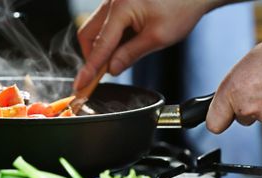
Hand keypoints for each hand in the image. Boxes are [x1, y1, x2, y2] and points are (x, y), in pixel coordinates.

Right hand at [74, 0, 219, 89]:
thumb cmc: (181, 7)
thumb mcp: (158, 37)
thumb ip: (131, 54)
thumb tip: (112, 69)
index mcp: (121, 7)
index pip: (100, 45)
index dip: (90, 68)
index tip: (80, 85)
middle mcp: (112, 0)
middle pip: (88, 33)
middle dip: (92, 56)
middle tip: (103, 73)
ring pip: (95, 28)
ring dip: (102, 47)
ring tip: (120, 57)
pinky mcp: (119, 2)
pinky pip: (106, 23)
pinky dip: (110, 38)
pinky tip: (126, 44)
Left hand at [206, 25, 261, 133]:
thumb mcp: (250, 61)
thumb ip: (237, 83)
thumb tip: (232, 94)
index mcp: (234, 88)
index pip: (214, 123)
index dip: (219, 118)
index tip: (221, 115)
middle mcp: (249, 106)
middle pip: (241, 117)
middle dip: (248, 105)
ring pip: (261, 117)